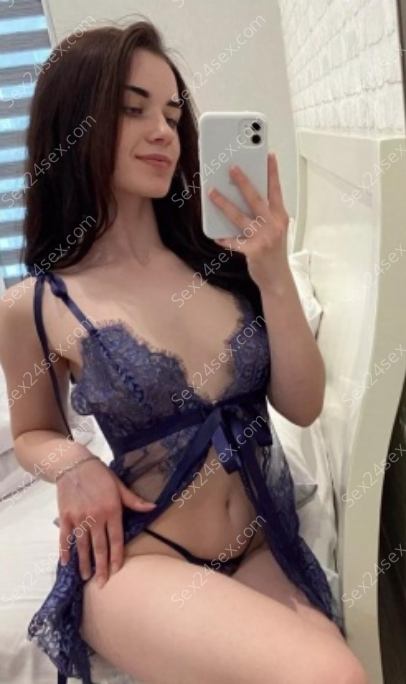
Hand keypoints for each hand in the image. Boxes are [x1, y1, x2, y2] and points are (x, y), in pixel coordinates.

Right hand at [56, 458, 155, 585]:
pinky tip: (66, 563)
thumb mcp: (119, 486)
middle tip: (101, 584)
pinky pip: (65, 538)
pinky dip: (65, 551)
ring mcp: (80, 518)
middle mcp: (96, 517)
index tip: (116, 571)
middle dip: (101, 567)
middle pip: (99, 547)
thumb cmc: (100, 475)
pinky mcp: (66, 517)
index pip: (116, 539)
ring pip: (83, 546)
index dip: (116, 557)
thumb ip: (134, 500)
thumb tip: (153, 507)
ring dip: (84, 563)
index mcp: (112, 510)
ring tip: (86, 577)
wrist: (74, 464)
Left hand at [207, 152, 290, 289]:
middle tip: (232, 167)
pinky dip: (223, 239)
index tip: (268, 155)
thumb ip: (265, 215)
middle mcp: (273, 225)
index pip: (276, 190)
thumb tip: (244, 198)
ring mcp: (263, 238)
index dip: (272, 172)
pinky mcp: (253, 251)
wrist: (277, 279)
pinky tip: (216, 235)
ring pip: (239, 216)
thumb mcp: (275, 230)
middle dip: (243, 181)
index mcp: (280, 217)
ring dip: (223, 203)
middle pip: (255, 198)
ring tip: (212, 192)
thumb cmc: (274, 253)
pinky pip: (233, 242)